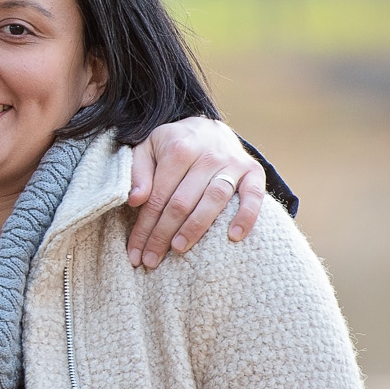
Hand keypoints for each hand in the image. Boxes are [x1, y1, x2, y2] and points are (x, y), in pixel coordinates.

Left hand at [124, 118, 265, 268]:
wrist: (209, 128)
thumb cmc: (173, 145)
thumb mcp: (148, 148)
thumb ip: (138, 171)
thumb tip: (135, 199)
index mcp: (178, 148)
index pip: (158, 196)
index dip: (145, 226)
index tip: (136, 252)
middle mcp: (207, 155)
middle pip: (182, 201)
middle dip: (163, 234)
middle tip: (152, 260)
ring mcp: (232, 163)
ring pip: (213, 200)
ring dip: (195, 228)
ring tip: (179, 250)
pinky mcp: (253, 171)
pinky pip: (254, 196)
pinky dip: (246, 216)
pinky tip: (233, 237)